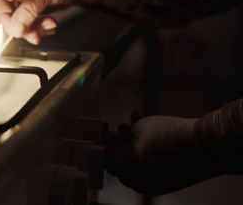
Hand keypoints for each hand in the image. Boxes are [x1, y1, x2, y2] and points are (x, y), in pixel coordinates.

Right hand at [0, 0, 95, 43]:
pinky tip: (51, 24)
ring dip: (33, 27)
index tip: (17, 31)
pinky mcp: (32, 4)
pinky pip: (29, 21)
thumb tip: (15, 30)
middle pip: (8, 11)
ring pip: (19, 19)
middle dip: (23, 25)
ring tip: (50, 24)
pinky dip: (39, 26)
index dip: (6, 18)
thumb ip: (28, 11)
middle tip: (35, 35)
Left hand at [105, 114, 219, 194]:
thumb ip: (120, 137)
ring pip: (132, 166)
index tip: (107, 132)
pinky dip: (142, 156)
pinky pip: (145, 171)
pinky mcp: (163, 186)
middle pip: (118, 164)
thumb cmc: (171, 134)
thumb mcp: (140, 128)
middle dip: (118, 143)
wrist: (206, 147)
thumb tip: (110, 141)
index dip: (104, 143)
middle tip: (122, 126)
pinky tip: (148, 138)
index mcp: (128, 168)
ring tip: (135, 125)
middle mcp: (137, 182)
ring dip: (130, 148)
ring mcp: (150, 186)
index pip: (106, 158)